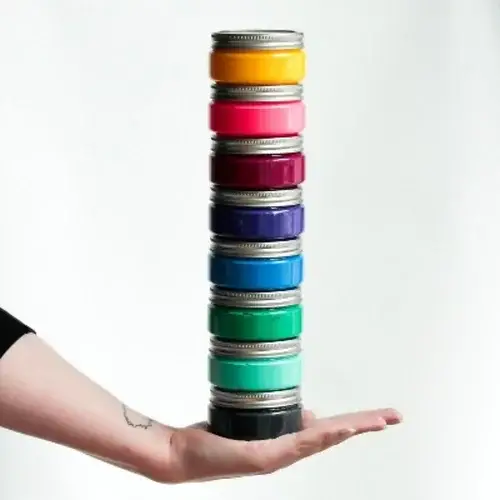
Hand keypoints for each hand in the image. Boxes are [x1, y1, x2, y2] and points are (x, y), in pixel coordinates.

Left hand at [151, 408, 401, 482]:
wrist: (185, 456)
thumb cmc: (218, 438)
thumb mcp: (257, 423)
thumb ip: (286, 419)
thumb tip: (311, 411)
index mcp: (288, 442)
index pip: (330, 429)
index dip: (358, 423)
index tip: (382, 416)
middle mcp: (288, 451)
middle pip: (335, 435)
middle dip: (366, 425)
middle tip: (395, 417)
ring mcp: (279, 456)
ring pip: (323, 439)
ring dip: (352, 428)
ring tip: (378, 420)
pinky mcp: (265, 457)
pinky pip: (299, 443)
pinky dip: (322, 434)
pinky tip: (338, 426)